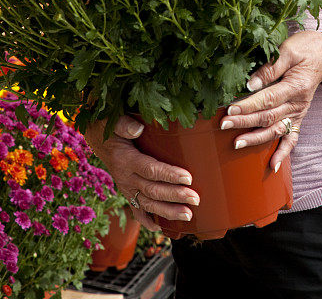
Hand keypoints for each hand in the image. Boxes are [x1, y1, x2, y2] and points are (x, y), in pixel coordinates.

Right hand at [84, 115, 200, 229]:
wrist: (97, 138)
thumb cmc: (110, 127)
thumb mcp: (114, 121)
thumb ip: (125, 124)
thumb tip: (138, 128)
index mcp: (125, 159)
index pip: (150, 169)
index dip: (169, 175)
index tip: (188, 178)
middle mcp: (125, 177)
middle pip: (152, 190)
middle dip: (175, 196)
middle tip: (195, 199)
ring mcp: (126, 188)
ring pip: (147, 204)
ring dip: (168, 212)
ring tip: (188, 216)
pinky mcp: (127, 192)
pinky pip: (136, 211)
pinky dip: (148, 221)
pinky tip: (161, 228)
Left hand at [218, 31, 321, 171]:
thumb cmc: (306, 48)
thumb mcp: (288, 50)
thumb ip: (271, 67)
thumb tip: (251, 84)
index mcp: (295, 85)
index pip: (267, 99)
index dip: (248, 105)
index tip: (229, 109)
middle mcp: (298, 103)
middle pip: (268, 116)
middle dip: (244, 122)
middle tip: (224, 124)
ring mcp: (299, 112)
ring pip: (276, 130)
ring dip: (256, 139)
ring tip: (237, 144)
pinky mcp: (299, 116)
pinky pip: (292, 138)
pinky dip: (283, 153)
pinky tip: (273, 166)